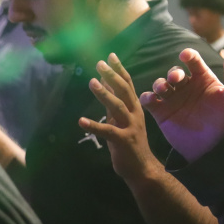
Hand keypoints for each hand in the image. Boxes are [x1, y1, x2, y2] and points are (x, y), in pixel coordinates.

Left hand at [80, 53, 161, 186]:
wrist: (142, 168)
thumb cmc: (130, 142)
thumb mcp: (122, 119)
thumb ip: (114, 103)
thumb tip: (105, 83)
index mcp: (135, 107)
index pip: (128, 84)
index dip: (119, 69)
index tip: (111, 55)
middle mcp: (135, 114)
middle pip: (124, 91)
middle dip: (112, 76)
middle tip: (100, 63)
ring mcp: (130, 127)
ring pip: (117, 107)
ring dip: (104, 94)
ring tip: (91, 82)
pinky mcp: (123, 141)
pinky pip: (107, 131)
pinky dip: (94, 125)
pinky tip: (81, 121)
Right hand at [140, 46, 223, 162]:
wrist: (214, 147)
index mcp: (202, 77)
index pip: (193, 60)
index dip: (188, 55)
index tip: (186, 56)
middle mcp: (186, 85)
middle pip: (174, 72)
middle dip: (173, 72)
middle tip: (175, 78)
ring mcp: (173, 98)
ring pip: (160, 84)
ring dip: (159, 83)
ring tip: (163, 89)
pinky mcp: (162, 112)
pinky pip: (149, 100)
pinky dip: (147, 97)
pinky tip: (151, 99)